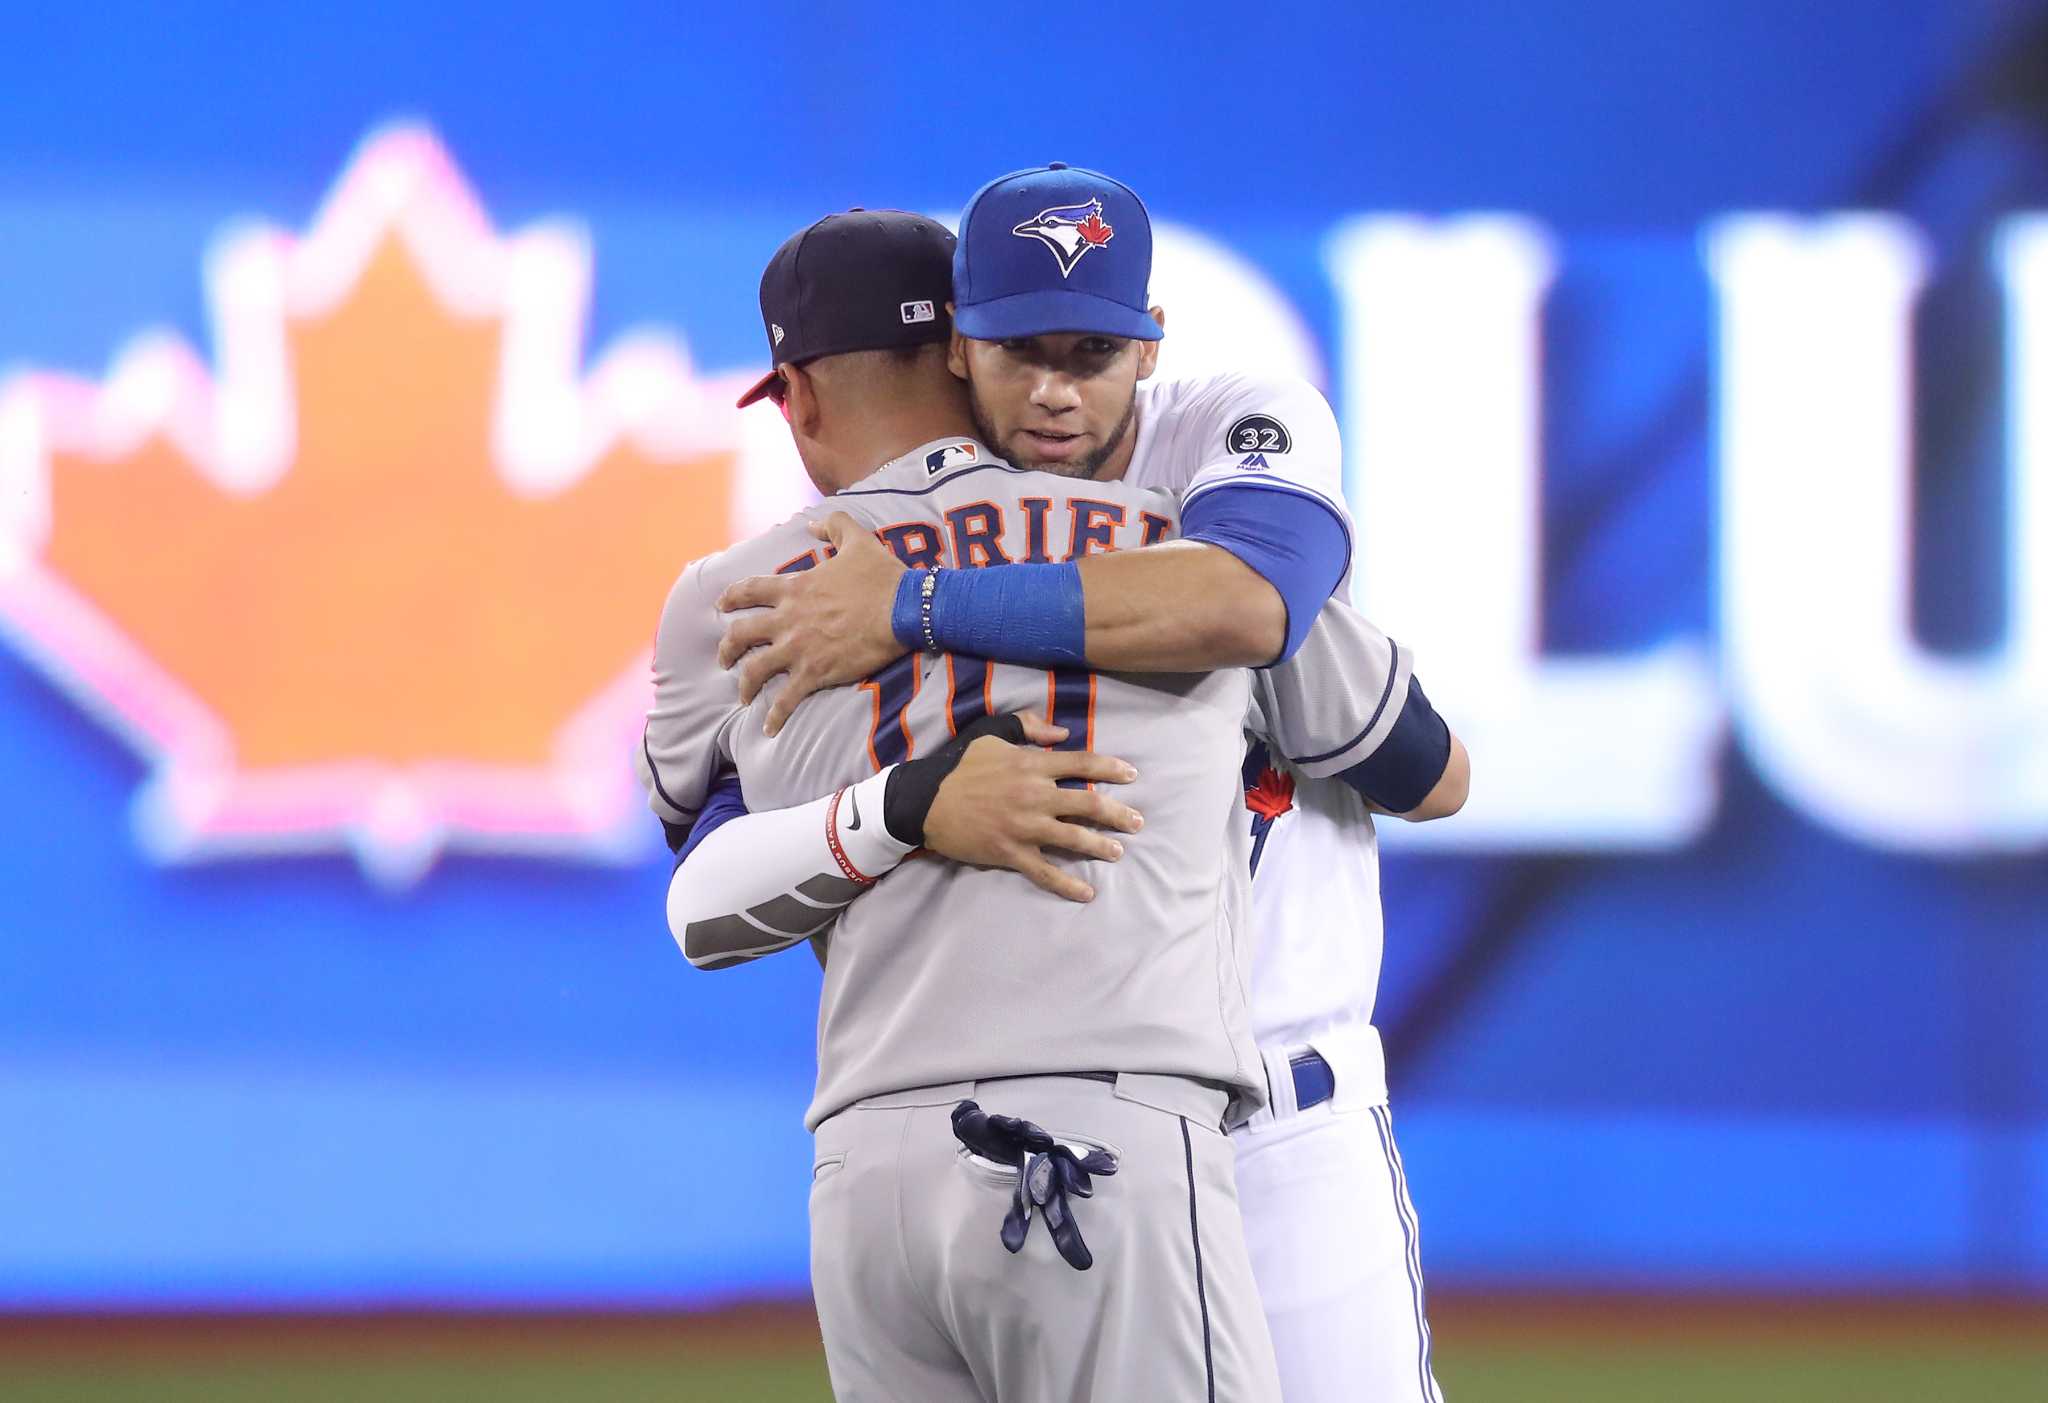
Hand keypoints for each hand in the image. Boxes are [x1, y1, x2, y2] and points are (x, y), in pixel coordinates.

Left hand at [717, 512, 906, 734]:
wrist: (904, 610)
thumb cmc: (882, 576)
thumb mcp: (857, 539)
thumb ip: (833, 526)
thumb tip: (814, 523)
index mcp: (794, 588)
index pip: (749, 590)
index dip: (730, 598)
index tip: (720, 606)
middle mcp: (787, 619)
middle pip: (741, 635)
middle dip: (727, 649)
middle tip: (724, 659)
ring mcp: (798, 649)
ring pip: (754, 670)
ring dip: (744, 685)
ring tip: (743, 696)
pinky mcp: (814, 674)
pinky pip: (786, 700)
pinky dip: (774, 717)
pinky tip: (768, 729)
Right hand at [923, 713, 1143, 903]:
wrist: (925, 801)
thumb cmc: (959, 765)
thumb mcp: (992, 732)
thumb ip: (1028, 726)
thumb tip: (1062, 733)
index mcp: (1032, 764)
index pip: (1082, 763)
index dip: (1111, 768)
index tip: (1132, 775)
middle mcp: (1034, 795)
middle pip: (1088, 803)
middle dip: (1118, 814)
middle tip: (1137, 822)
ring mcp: (1024, 826)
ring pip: (1073, 838)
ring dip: (1101, 846)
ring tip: (1118, 852)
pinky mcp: (1010, 853)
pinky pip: (1045, 872)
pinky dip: (1067, 885)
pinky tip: (1087, 893)